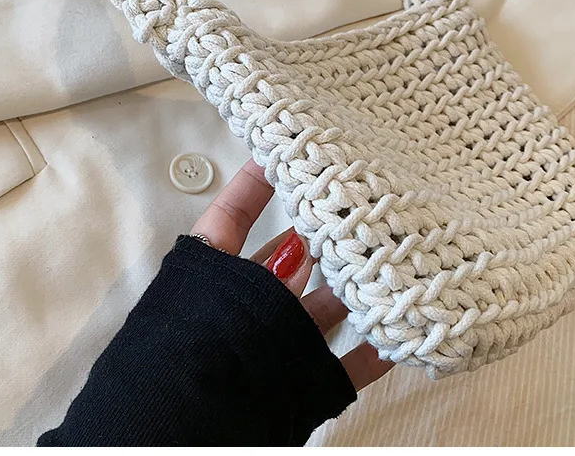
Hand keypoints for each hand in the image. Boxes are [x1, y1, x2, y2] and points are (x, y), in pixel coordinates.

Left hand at [191, 159, 393, 391]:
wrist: (172, 442)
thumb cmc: (182, 364)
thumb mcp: (221, 301)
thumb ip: (264, 277)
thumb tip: (301, 249)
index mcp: (210, 275)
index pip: (233, 214)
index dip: (255, 182)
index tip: (285, 149)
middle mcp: (244, 305)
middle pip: (288, 258)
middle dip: (319, 233)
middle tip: (360, 203)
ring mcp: (275, 345)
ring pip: (322, 307)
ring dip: (353, 287)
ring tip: (392, 254)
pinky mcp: (302, 385)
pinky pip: (346, 361)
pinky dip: (374, 348)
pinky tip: (403, 329)